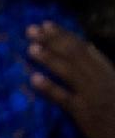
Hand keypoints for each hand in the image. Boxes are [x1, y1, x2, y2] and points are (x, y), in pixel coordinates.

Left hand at [29, 22, 114, 137]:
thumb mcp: (111, 82)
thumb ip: (98, 67)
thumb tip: (86, 46)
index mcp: (106, 69)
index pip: (82, 47)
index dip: (63, 35)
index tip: (46, 24)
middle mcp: (99, 78)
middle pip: (74, 55)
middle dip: (52, 41)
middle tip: (31, 30)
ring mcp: (91, 94)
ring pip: (69, 72)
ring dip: (50, 59)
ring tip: (31, 48)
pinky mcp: (84, 112)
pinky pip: (65, 98)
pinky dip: (50, 88)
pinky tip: (34, 79)